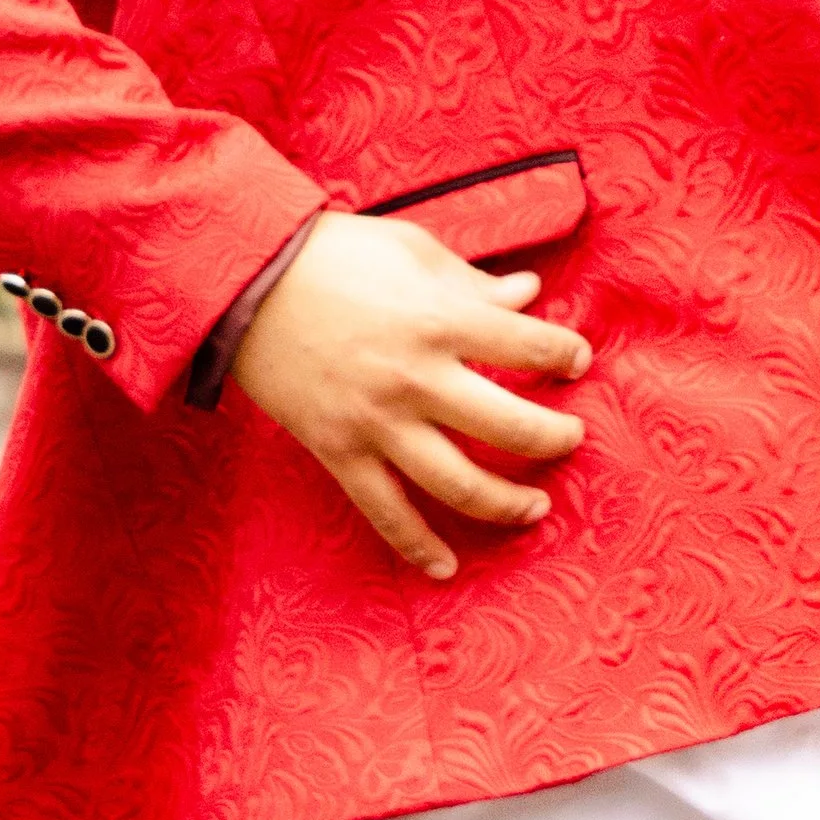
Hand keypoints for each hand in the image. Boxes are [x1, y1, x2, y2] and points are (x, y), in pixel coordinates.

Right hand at [231, 209, 591, 577]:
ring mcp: (379, 423)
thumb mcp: (413, 251)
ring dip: (508, 504)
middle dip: (555, 438)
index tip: (576, 361)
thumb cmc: (332, 255)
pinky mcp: (339, 451)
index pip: (531, 346)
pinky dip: (417, 546)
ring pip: (461, 483)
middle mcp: (419, 379)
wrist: (243, 281)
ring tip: (536, 509)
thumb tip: (529, 292)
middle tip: (571, 440)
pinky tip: (446, 568)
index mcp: (442, 319)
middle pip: (512, 426)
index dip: (566, 354)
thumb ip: (474, 282)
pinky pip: (386, 511)